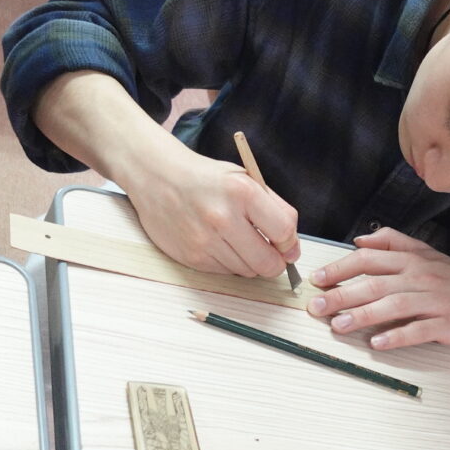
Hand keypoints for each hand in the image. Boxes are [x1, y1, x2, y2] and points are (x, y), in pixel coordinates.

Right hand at [122, 142, 299, 277]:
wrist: (158, 178)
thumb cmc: (206, 179)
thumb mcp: (246, 179)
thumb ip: (275, 208)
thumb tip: (292, 246)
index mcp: (242, 192)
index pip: (284, 232)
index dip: (290, 243)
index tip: (288, 245)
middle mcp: (222, 218)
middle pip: (268, 262)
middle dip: (276, 262)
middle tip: (272, 253)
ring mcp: (205, 241)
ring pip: (247, 271)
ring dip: (251, 262)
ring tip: (240, 241)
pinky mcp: (191, 257)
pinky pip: (225, 272)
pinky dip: (229, 262)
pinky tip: (220, 243)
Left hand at [306, 227, 449, 349]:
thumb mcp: (425, 252)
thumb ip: (391, 243)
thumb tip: (359, 240)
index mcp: (411, 260)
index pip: (369, 259)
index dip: (340, 268)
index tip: (317, 279)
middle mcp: (420, 277)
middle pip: (374, 284)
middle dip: (341, 295)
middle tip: (316, 306)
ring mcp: (434, 301)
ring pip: (393, 306)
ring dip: (363, 316)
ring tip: (338, 325)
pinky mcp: (445, 324)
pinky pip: (418, 330)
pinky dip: (396, 337)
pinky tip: (377, 343)